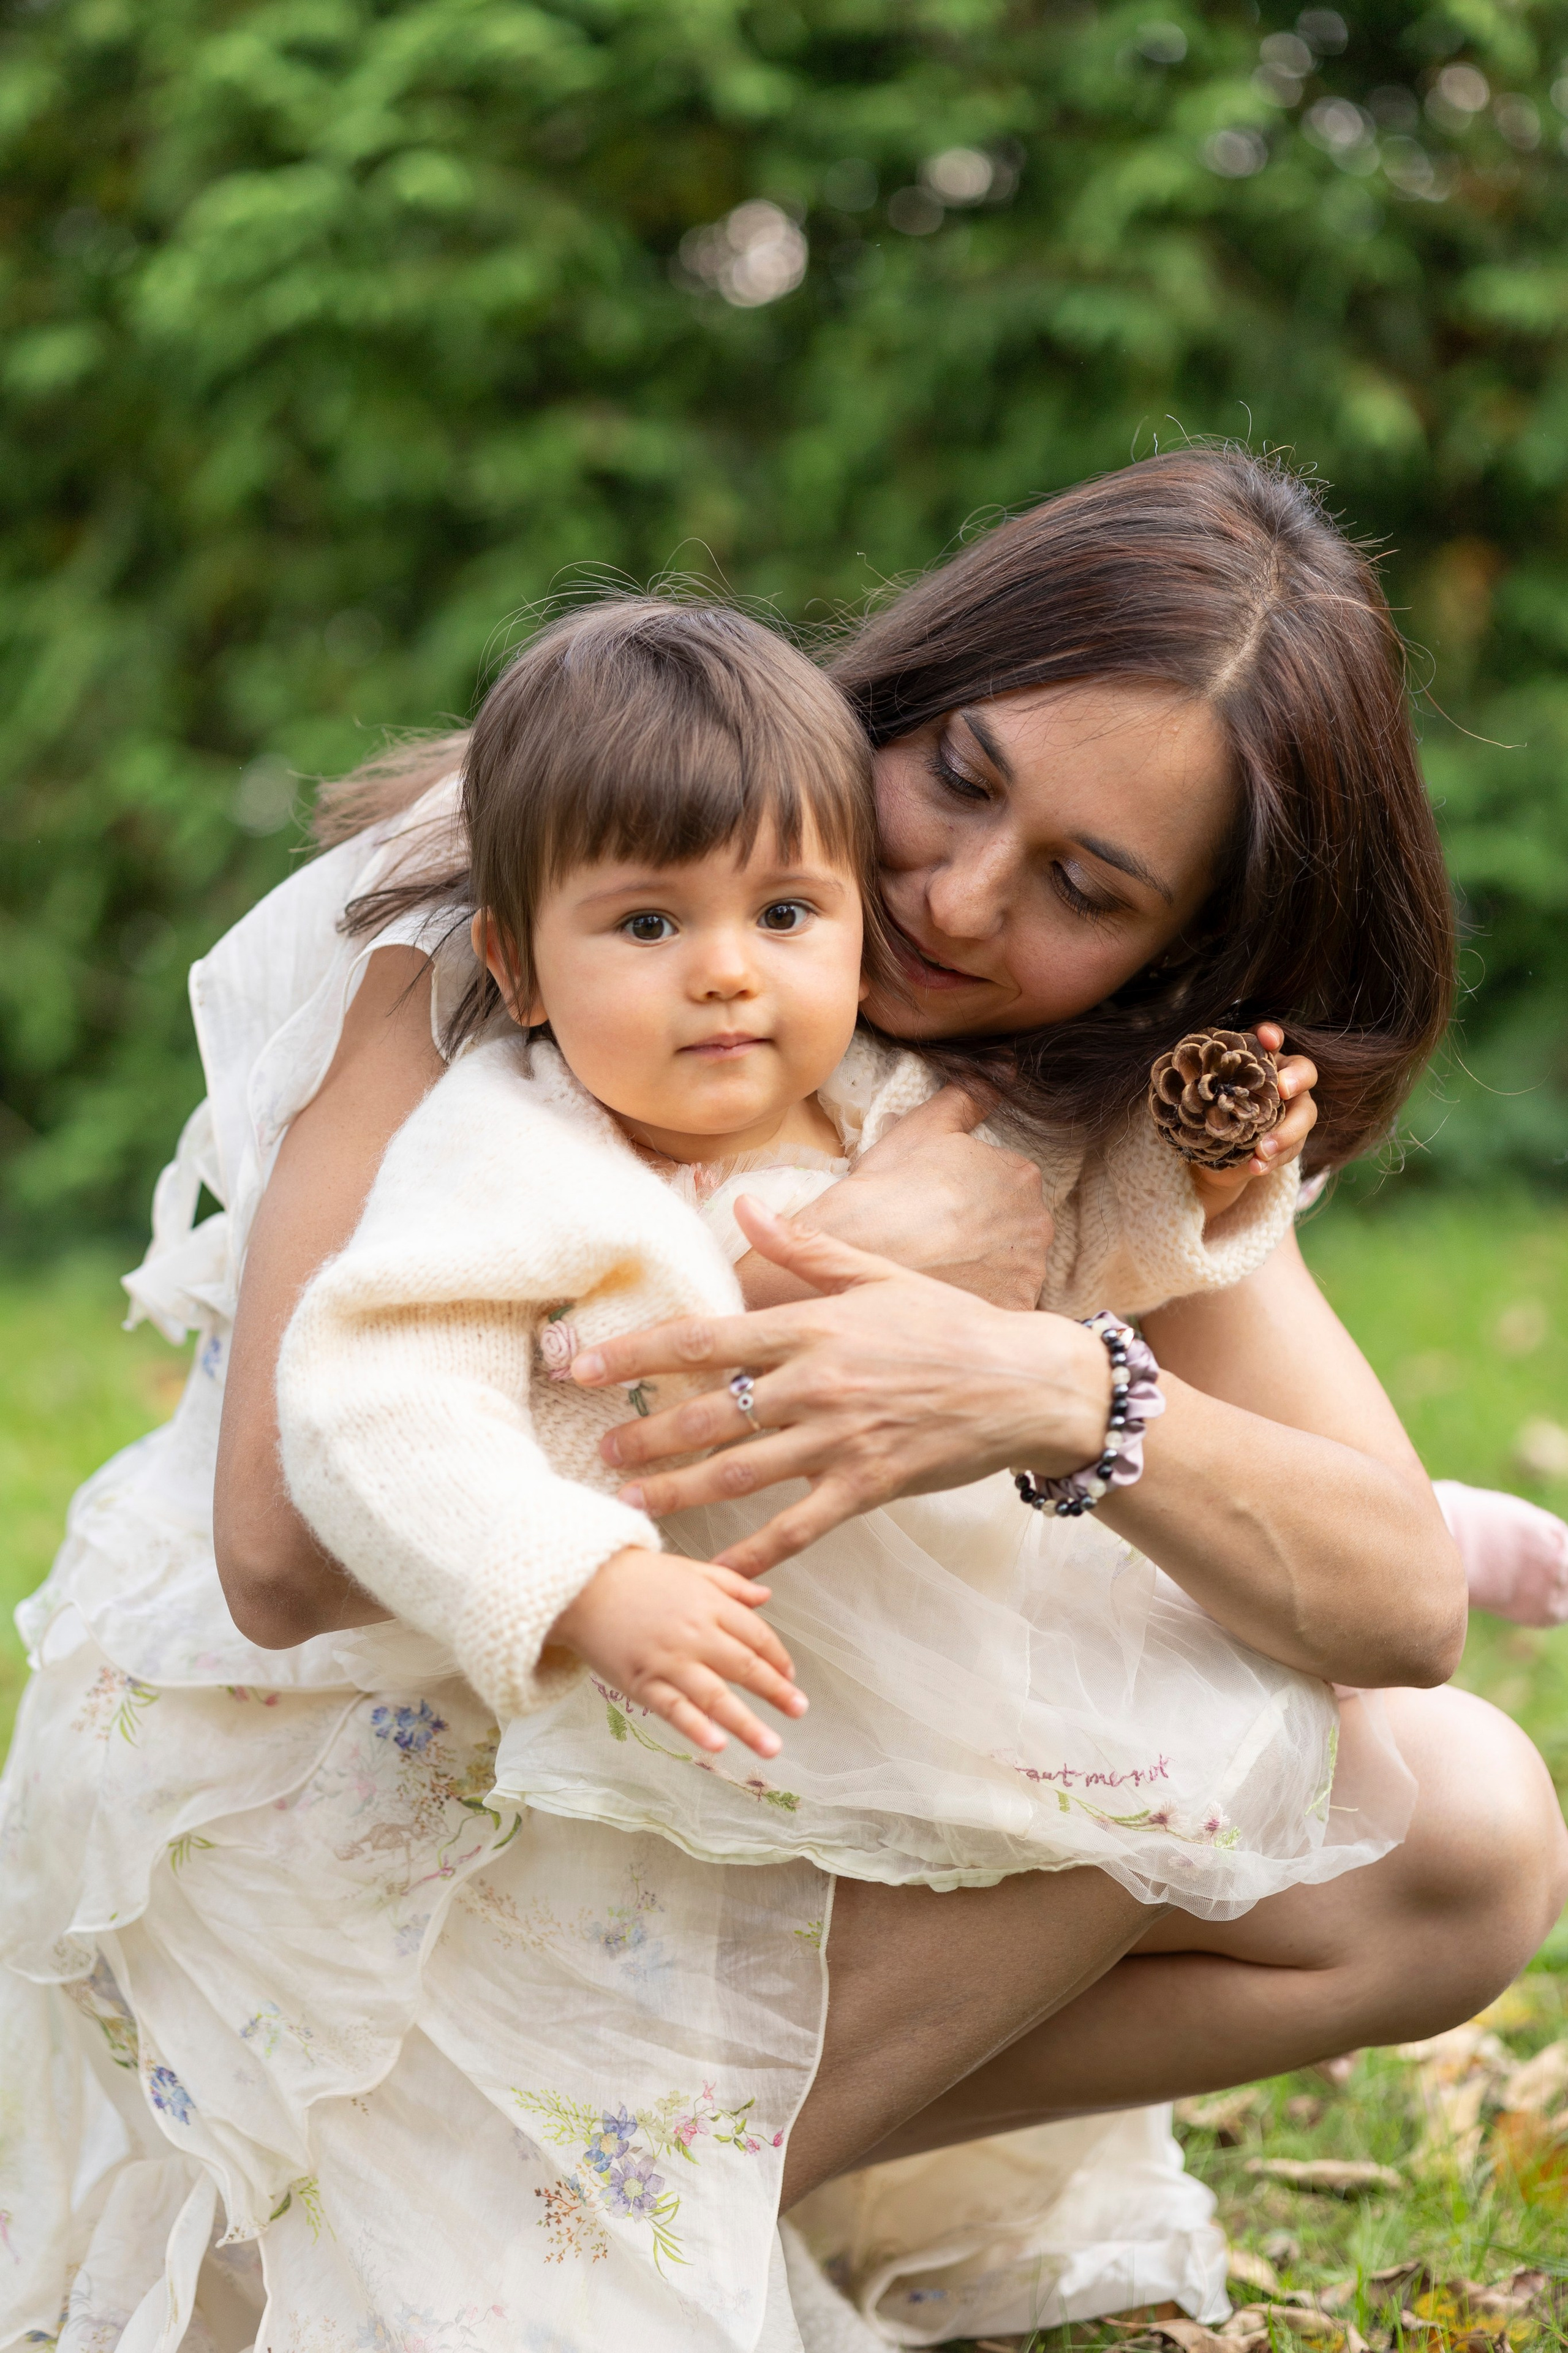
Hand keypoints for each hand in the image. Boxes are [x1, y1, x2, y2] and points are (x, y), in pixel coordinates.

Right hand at [547, 1546, 807, 1757]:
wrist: (580, 1582)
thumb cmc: (636, 1575)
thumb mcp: (689, 1569)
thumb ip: (730, 1584)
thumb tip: (767, 1596)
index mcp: (710, 1604)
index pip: (756, 1635)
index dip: (777, 1658)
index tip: (790, 1676)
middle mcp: (695, 1633)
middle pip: (745, 1667)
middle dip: (776, 1692)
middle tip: (800, 1711)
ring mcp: (668, 1660)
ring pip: (716, 1696)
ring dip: (747, 1725)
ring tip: (773, 1747)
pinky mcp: (641, 1682)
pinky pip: (674, 1710)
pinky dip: (697, 1729)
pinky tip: (719, 1746)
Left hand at [570, 1204, 1111, 1576]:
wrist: (1027, 1383)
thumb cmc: (951, 1324)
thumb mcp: (877, 1273)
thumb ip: (803, 1248)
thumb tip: (741, 1206)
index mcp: (813, 1326)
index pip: (703, 1338)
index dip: (637, 1355)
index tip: (586, 1367)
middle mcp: (817, 1383)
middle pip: (708, 1412)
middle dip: (644, 1435)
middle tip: (598, 1450)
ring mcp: (841, 1439)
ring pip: (740, 1472)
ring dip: (677, 1490)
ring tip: (629, 1502)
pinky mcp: (867, 1486)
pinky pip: (798, 1527)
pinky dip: (754, 1552)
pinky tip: (716, 1568)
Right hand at [773, 1084, 1051, 1311]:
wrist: (850, 1257)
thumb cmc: (881, 1191)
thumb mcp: (922, 1129)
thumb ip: (970, 1097)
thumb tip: (1008, 1067)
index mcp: (1020, 1175)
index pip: (1003, 1186)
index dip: (964, 1198)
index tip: (931, 1208)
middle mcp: (1036, 1223)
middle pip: (1011, 1230)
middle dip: (979, 1236)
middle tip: (929, 1241)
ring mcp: (1026, 1274)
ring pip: (1008, 1271)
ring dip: (980, 1272)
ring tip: (934, 1271)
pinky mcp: (1009, 1313)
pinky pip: (1002, 1309)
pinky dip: (978, 1305)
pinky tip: (944, 1298)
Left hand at [1188, 1024, 1318, 1220]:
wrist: (1213, 1153)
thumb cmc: (1208, 1111)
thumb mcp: (1200, 1095)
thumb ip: (1200, 1080)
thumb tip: (1184, 1072)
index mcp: (1260, 1061)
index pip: (1272, 1038)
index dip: (1272, 1034)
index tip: (1267, 1038)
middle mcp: (1282, 1081)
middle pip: (1305, 1072)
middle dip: (1297, 1078)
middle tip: (1283, 1090)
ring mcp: (1292, 1111)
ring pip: (1305, 1114)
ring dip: (1286, 1133)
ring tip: (1262, 1149)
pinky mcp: (1292, 1141)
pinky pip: (1292, 1149)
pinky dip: (1273, 1160)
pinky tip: (1256, 1167)